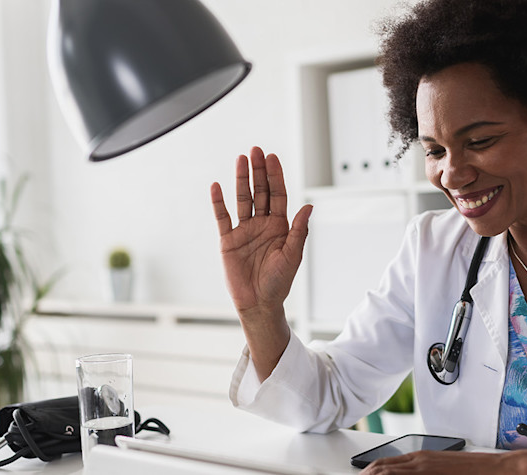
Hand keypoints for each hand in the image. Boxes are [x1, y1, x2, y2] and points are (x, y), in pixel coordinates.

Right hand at [210, 147, 311, 376]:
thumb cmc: (278, 283)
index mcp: (280, 227)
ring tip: (241, 159)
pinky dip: (219, 202)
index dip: (276, 176)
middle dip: (259, 171)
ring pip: (243, 199)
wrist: (258, 304)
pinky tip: (217, 186)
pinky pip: (223, 217)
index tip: (273, 158)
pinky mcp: (228, 240)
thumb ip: (299, 231)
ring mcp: (244, 230)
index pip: (278, 195)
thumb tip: (309, 206)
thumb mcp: (292, 256)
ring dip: (242, 179)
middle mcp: (262, 224)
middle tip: (256, 150)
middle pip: (260, 191)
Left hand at [360, 449, 526, 474]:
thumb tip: (408, 473)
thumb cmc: (475, 471)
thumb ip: (423, 472)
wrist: (500, 468)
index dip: (369, 473)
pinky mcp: (432, 474)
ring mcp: (425, 468)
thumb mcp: (443, 468)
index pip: (383, 465)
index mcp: (421, 458)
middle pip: (380, 469)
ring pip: (387, 473)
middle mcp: (419, 461)